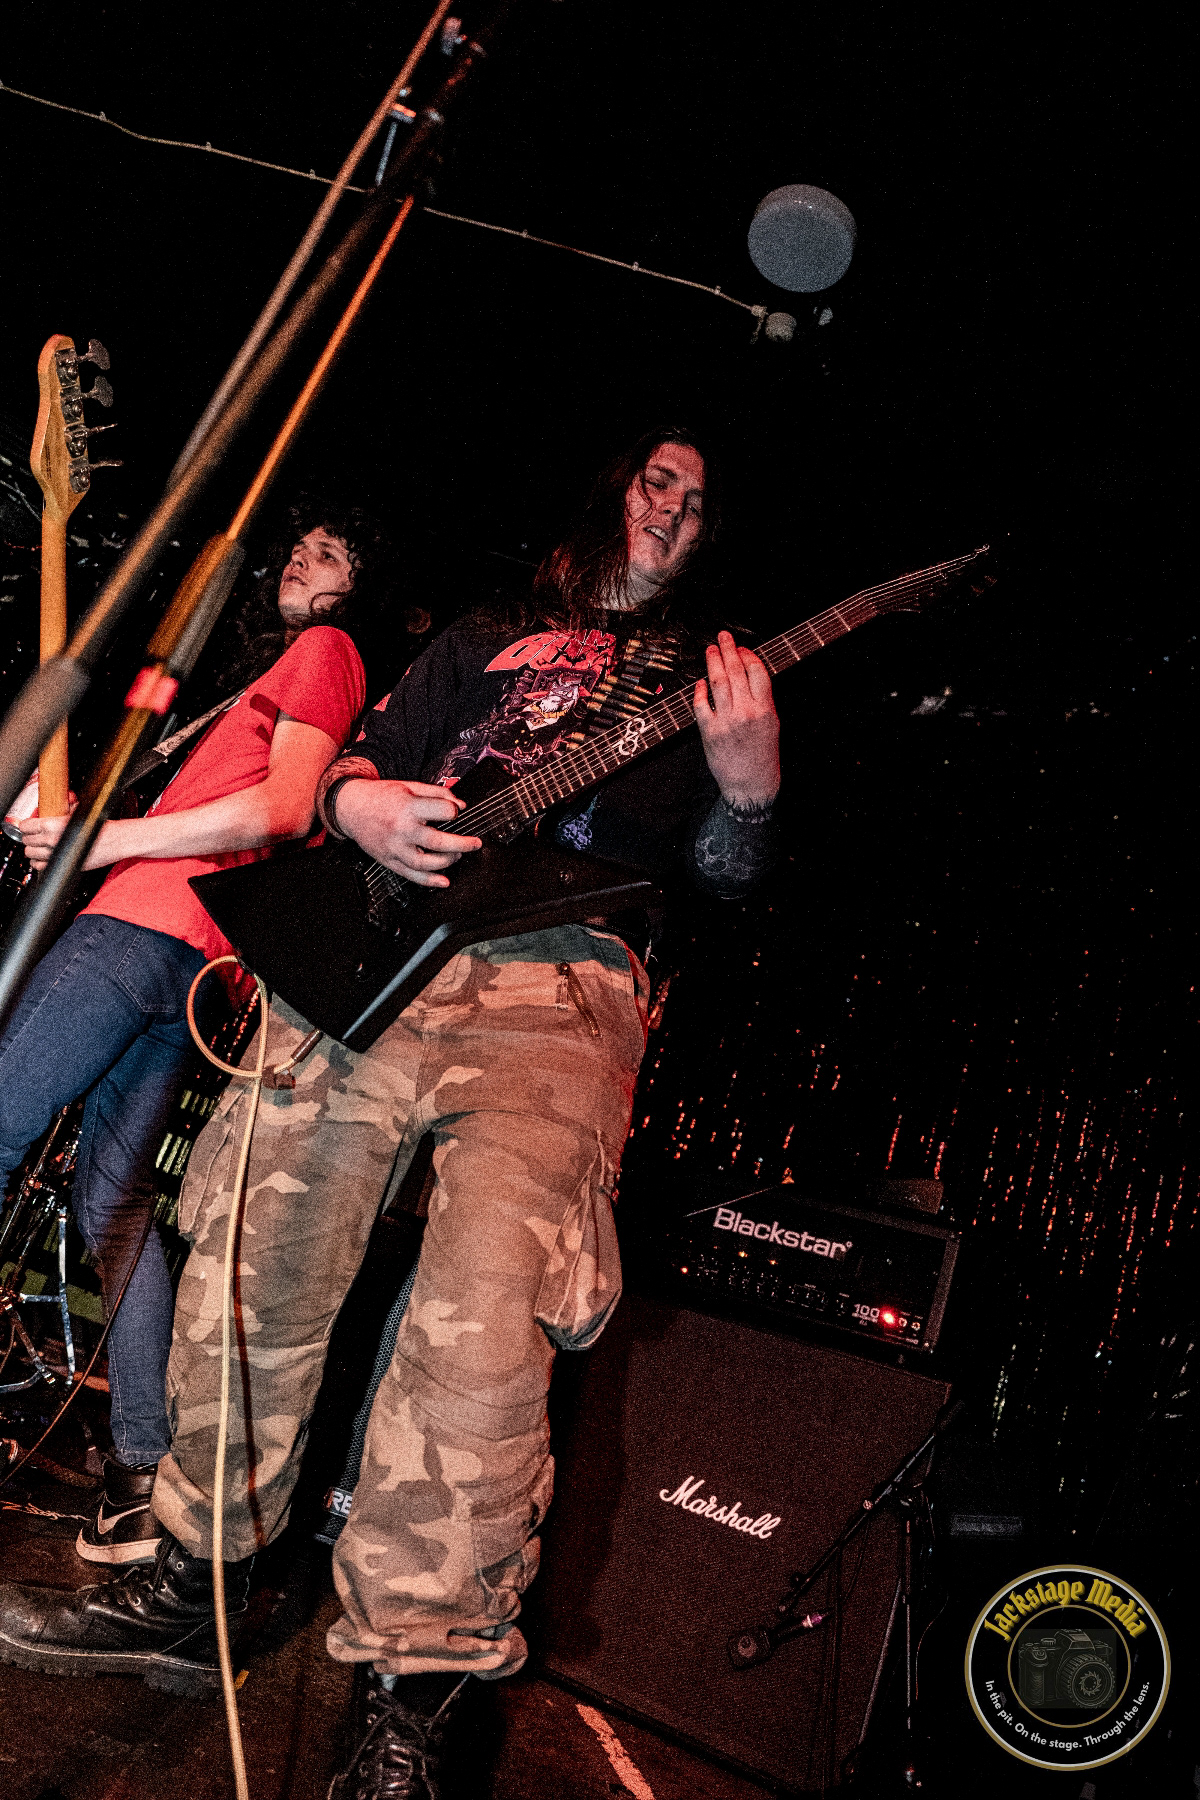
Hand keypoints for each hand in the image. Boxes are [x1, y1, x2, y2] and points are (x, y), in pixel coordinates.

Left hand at [17, 808, 123, 873]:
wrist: (115, 840)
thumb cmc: (100, 826)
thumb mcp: (78, 811)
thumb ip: (62, 810)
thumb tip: (53, 807)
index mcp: (53, 825)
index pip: (25, 826)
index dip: (26, 826)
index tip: (29, 826)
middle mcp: (51, 840)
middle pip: (26, 841)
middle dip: (30, 838)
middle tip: (36, 835)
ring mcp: (55, 855)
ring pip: (30, 854)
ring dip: (33, 850)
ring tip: (40, 846)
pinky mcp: (61, 866)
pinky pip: (39, 867)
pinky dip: (39, 862)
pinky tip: (45, 857)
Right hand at [334, 779, 482, 887]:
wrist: (351, 807)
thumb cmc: (381, 796)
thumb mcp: (409, 786)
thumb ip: (436, 793)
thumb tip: (460, 804)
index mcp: (408, 807)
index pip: (442, 812)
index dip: (454, 811)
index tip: (456, 813)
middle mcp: (402, 829)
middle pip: (438, 842)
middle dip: (462, 844)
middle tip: (475, 844)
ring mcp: (394, 848)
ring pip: (426, 863)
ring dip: (447, 862)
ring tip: (457, 856)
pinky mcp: (389, 860)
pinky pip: (411, 875)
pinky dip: (429, 881)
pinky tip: (444, 881)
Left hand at [694, 631, 780, 805]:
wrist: (751, 785)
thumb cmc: (763, 757)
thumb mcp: (772, 725)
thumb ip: (762, 700)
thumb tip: (750, 674)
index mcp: (765, 709)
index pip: (757, 671)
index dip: (748, 655)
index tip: (742, 648)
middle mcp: (746, 712)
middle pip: (736, 671)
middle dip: (728, 649)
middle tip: (723, 637)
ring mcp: (726, 721)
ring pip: (717, 682)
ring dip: (712, 662)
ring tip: (710, 650)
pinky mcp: (709, 732)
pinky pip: (701, 704)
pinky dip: (700, 690)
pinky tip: (700, 683)